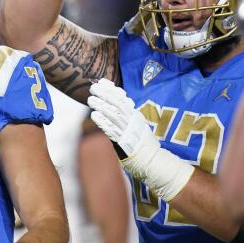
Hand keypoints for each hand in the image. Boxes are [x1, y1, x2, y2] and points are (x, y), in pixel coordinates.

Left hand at [89, 78, 192, 201]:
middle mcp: (132, 122)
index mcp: (135, 116)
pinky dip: (102, 122)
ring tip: (91, 99)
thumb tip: (120, 102)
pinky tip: (94, 116)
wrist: (152, 160)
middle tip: (93, 88)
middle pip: (117, 105)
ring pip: (113, 116)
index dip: (112, 90)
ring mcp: (127, 131)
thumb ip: (129, 114)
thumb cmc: (143, 143)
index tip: (102, 82)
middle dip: (105, 95)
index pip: (123, 99)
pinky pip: (111, 130)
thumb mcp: (138, 125)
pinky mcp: (123, 142)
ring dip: (101, 106)